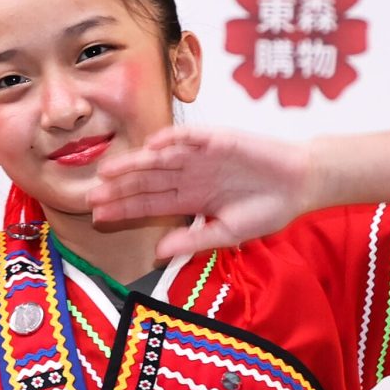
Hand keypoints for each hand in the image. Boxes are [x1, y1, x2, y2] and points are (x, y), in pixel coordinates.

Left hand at [87, 126, 314, 259]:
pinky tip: (152, 146)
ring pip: (160, 160)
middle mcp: (189, 175)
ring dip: (135, 164)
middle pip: (146, 182)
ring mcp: (201, 156)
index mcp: (190, 199)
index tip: (97, 217)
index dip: (123, 209)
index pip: (149, 204)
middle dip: (119, 189)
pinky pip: (190, 137)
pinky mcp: (218, 139)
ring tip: (109, 172)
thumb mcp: (228, 233)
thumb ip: (193, 240)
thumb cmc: (267, 209)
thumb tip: (158, 252)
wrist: (301, 185)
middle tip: (88, 196)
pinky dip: (172, 140)